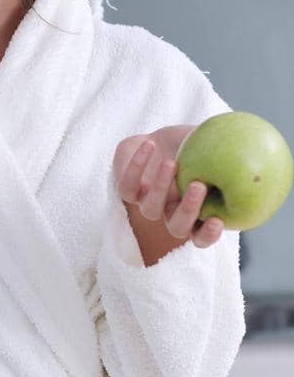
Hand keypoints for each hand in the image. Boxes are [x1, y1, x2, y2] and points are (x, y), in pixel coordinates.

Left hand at [113, 125, 224, 249]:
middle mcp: (170, 213)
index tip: (218, 221)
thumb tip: (250, 152)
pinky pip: (126, 187)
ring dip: (162, 187)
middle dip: (188, 210)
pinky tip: (149, 145)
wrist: (158, 140)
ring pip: (150, 210)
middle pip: (177, 228)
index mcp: (193, 212)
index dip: (208, 235)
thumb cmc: (193, 148)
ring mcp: (148, 203)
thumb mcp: (213, 148)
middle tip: (198, 186)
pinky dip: (136, 167)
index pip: (201, 236)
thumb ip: (228, 155)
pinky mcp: (127, 189)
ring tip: (172, 162)